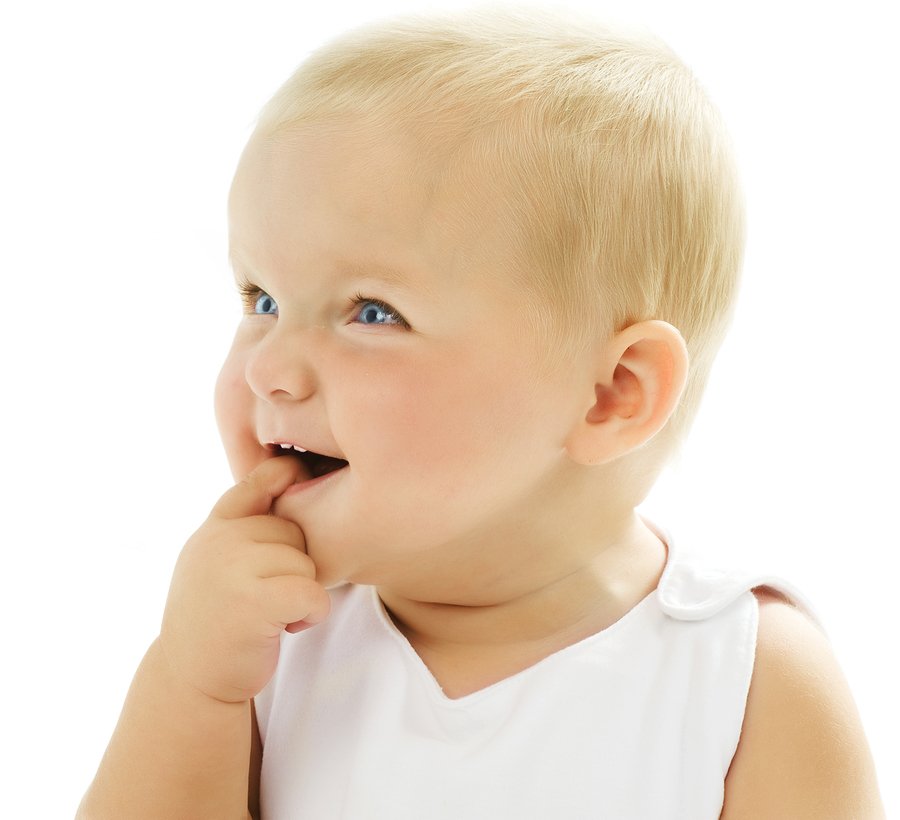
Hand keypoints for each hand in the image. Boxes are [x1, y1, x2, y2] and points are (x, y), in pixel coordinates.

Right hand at [159, 456, 330, 702]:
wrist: (190, 680)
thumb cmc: (218, 615)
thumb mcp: (219, 557)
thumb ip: (246, 518)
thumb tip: (291, 465)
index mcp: (215, 526)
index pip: (258, 482)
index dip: (286, 474)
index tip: (302, 474)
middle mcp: (219, 540)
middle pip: (295, 532)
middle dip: (294, 565)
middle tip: (268, 595)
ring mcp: (232, 568)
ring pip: (305, 563)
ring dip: (302, 593)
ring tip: (270, 614)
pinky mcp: (253, 601)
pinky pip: (313, 592)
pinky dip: (312, 614)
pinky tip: (287, 628)